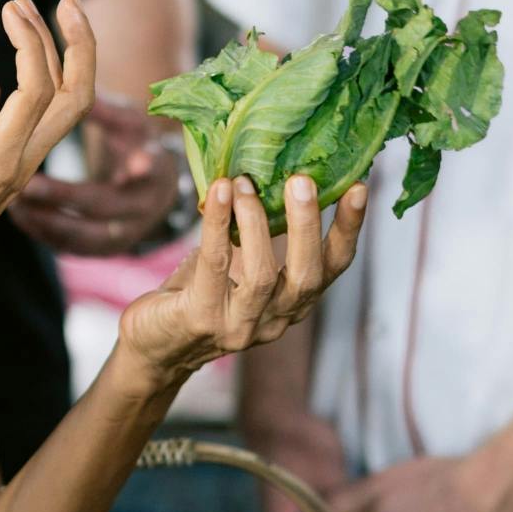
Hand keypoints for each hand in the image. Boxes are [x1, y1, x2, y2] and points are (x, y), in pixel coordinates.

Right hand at [0, 0, 94, 311]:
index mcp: (1, 163)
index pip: (38, 94)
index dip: (32, 45)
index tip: (12, 8)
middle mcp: (19, 161)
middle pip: (74, 98)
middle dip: (78, 47)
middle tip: (70, 1)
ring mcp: (10, 159)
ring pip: (44, 102)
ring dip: (34, 54)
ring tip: (15, 5)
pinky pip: (0, 107)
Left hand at [7, 95, 180, 255]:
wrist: (154, 191)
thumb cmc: (136, 145)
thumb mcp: (130, 124)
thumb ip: (107, 111)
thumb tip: (80, 83)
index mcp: (155, 172)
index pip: (151, 170)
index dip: (143, 167)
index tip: (133, 163)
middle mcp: (142, 209)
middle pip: (103, 206)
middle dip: (63, 197)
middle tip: (26, 185)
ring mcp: (123, 235)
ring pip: (83, 235)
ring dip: (45, 220)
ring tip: (12, 202)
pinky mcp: (102, 250)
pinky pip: (70, 247)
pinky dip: (42, 232)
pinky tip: (18, 215)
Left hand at [115, 174, 364, 390]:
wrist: (153, 344)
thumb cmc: (199, 291)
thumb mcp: (238, 262)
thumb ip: (258, 231)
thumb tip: (270, 167)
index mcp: (292, 302)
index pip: (332, 267)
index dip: (349, 229)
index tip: (359, 187)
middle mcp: (275, 319)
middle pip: (306, 275)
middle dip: (307, 225)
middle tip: (302, 180)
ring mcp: (240, 326)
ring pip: (262, 275)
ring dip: (255, 222)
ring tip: (244, 182)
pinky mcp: (202, 320)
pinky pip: (215, 266)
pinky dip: (217, 223)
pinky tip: (217, 192)